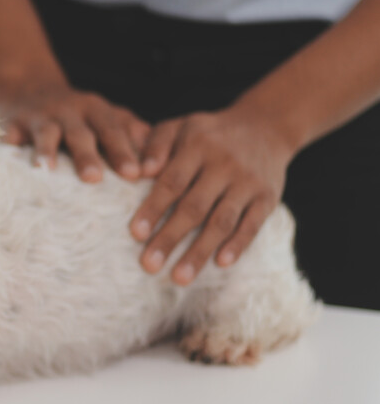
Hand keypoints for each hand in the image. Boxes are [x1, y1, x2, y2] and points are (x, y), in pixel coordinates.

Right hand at [0, 83, 150, 181]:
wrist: (27, 83)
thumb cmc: (76, 112)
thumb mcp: (105, 115)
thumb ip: (132, 134)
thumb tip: (162, 164)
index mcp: (96, 110)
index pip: (114, 130)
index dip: (125, 150)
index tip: (138, 175)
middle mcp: (69, 111)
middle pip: (81, 133)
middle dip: (87, 154)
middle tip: (95, 178)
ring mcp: (39, 117)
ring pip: (45, 133)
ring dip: (46, 151)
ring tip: (46, 171)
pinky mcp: (11, 123)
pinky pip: (8, 136)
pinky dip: (7, 148)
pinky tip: (8, 162)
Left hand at [129, 109, 292, 284]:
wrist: (265, 126)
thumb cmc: (208, 133)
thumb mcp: (180, 126)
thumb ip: (156, 144)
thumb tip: (139, 171)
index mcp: (198, 146)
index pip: (172, 181)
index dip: (154, 208)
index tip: (136, 233)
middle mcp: (224, 164)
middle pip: (194, 207)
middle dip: (170, 237)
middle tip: (149, 265)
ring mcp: (248, 182)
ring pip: (222, 221)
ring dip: (200, 251)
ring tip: (179, 277)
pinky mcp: (268, 197)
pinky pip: (252, 224)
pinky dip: (238, 245)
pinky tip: (220, 263)